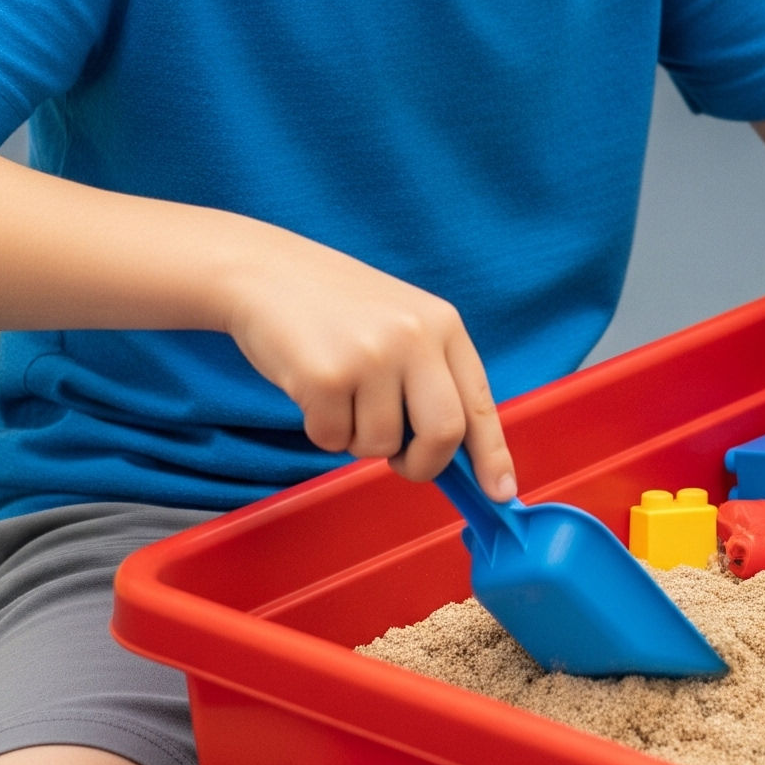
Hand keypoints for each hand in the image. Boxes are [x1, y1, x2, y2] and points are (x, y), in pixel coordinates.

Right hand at [219, 227, 515, 498]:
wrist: (265, 271)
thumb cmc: (334, 308)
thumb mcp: (399, 323)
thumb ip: (429, 376)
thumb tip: (455, 451)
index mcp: (442, 324)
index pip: (479, 402)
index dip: (492, 455)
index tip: (500, 492)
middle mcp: (415, 337)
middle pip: (444, 434)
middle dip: (423, 465)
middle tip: (401, 462)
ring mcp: (371, 355)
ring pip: (380, 445)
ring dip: (356, 437)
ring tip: (339, 391)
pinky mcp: (326, 376)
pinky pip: (333, 440)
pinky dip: (321, 429)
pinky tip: (310, 387)